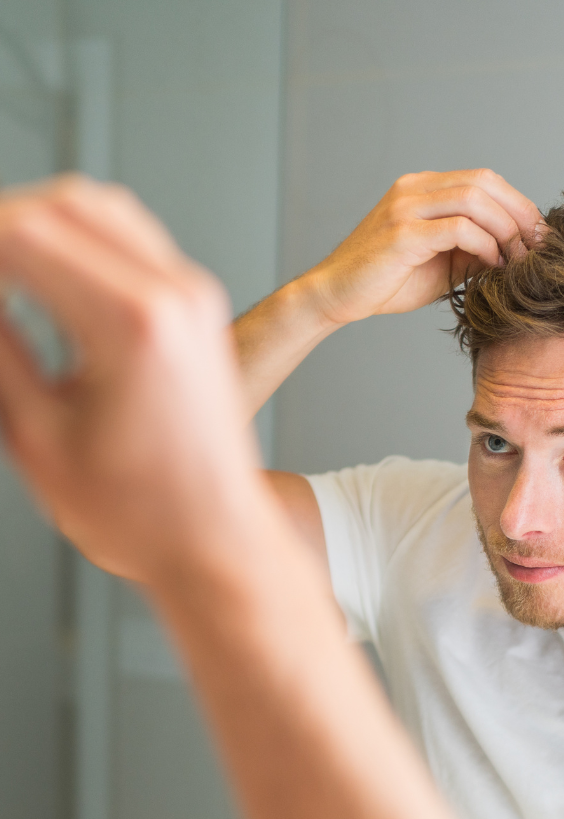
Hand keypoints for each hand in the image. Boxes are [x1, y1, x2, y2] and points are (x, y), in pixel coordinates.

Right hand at [0, 175, 263, 585]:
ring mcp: (194, 297)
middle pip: (59, 204)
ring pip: (97, 208)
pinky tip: (36, 275)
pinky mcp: (198, 308)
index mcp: (135, 324)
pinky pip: (129, 238)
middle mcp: (176, 296)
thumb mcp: (36, 435)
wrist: (218, 545)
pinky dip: (76, 238)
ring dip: (35, 224)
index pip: (23, 233)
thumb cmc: (143, 516)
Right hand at [300, 169, 544, 327]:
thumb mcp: (442, 263)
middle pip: (484, 181)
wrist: (338, 294)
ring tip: (518, 259)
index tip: (538, 237)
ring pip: (474, 199)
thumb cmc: (388, 281)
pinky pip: (457, 228)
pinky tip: (493, 265)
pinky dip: (483, 245)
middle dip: (520, 213)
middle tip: (539, 246)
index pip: (483, 180)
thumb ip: (473, 250)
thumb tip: (516, 253)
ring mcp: (406, 207)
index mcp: (424, 187)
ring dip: (505, 229)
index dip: (518, 204)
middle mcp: (415, 188)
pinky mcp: (402, 234)